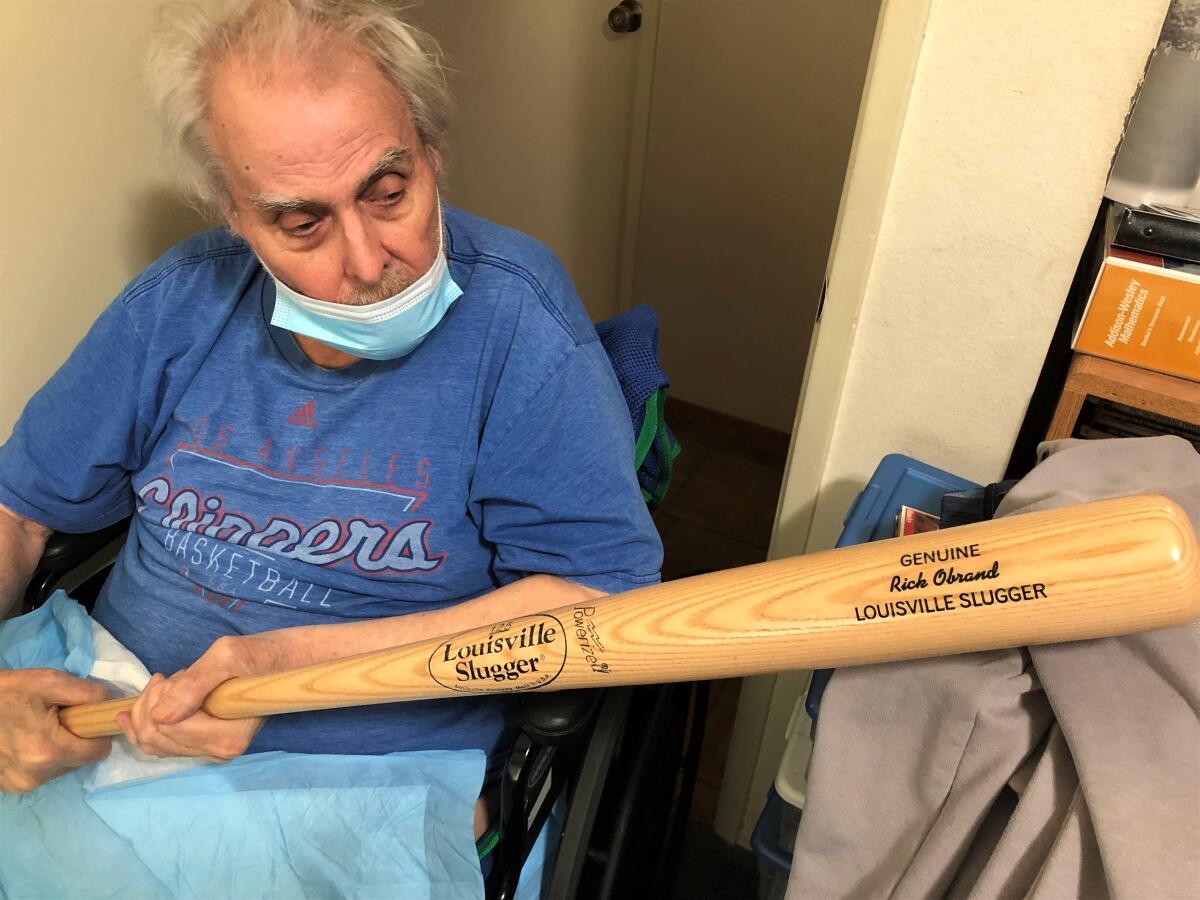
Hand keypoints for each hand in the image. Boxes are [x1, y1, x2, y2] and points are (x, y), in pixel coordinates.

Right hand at [0, 668, 111, 791]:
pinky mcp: (9, 786)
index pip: (98, 752)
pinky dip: (39, 758)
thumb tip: (109, 706)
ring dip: (57, 750)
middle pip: (79, 760)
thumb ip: (87, 694)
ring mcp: (20, 784)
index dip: (98, 734)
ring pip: (60, 768)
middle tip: (56, 719)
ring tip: (36, 728)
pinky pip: (40, 773)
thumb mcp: (49, 682)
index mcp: (49, 752)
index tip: (87, 719)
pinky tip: (25, 740)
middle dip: (76, 740)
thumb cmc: (6, 692)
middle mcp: (36, 776)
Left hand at [115, 635, 274, 761]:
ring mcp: (211, 752)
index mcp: (229, 737)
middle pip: (156, 738)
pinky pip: (161, 744)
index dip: (162, 697)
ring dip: (149, 710)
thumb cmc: (259, 656)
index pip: (169, 727)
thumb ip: (193, 685)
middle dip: (150, 703)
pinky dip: (150, 722)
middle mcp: (220, 752)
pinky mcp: (204, 747)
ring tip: (170, 685)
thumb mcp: (226, 656)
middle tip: (169, 677)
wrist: (280, 664)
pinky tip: (154, 703)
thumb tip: (160, 716)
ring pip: (154, 744)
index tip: (179, 673)